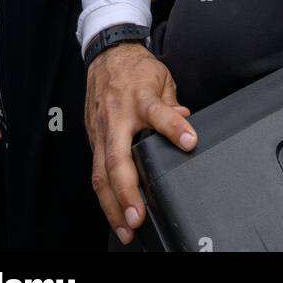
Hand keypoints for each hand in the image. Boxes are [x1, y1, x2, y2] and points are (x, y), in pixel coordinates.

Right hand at [85, 42, 196, 242]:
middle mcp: (117, 117)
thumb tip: (187, 124)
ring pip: (100, 174)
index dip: (173, 127)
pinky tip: (115, 213)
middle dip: (127, 191)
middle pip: (117, 158)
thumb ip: (172, 105)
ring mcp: (101, 130)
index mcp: (139, 97)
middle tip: (139, 216)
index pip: (158, 113)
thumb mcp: (162, 78)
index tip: (189, 142)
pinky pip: (96, 171)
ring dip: (113, 205)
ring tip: (127, 228)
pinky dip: (106, 196)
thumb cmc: (136, 67)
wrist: (106, 54)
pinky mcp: (92, 139)